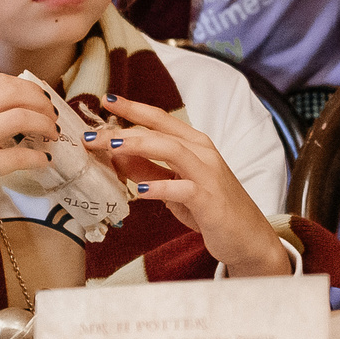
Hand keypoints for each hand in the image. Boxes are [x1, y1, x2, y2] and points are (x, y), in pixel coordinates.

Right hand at [0, 75, 57, 294]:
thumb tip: (11, 108)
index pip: (2, 81)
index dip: (30, 89)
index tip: (41, 101)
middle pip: (17, 93)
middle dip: (43, 103)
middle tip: (52, 118)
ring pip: (22, 118)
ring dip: (45, 126)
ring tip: (51, 136)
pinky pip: (18, 157)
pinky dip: (37, 157)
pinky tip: (41, 161)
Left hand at [92, 96, 294, 276]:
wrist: (248, 238)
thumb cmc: (210, 210)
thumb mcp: (173, 187)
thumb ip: (147, 170)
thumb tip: (115, 153)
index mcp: (196, 145)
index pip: (161, 120)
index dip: (134, 109)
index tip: (107, 100)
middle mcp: (204, 153)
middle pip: (161, 132)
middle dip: (124, 130)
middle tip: (92, 135)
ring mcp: (209, 175)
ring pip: (173, 150)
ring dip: (140, 146)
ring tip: (112, 147)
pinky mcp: (210, 200)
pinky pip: (184, 189)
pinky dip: (162, 187)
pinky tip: (142, 191)